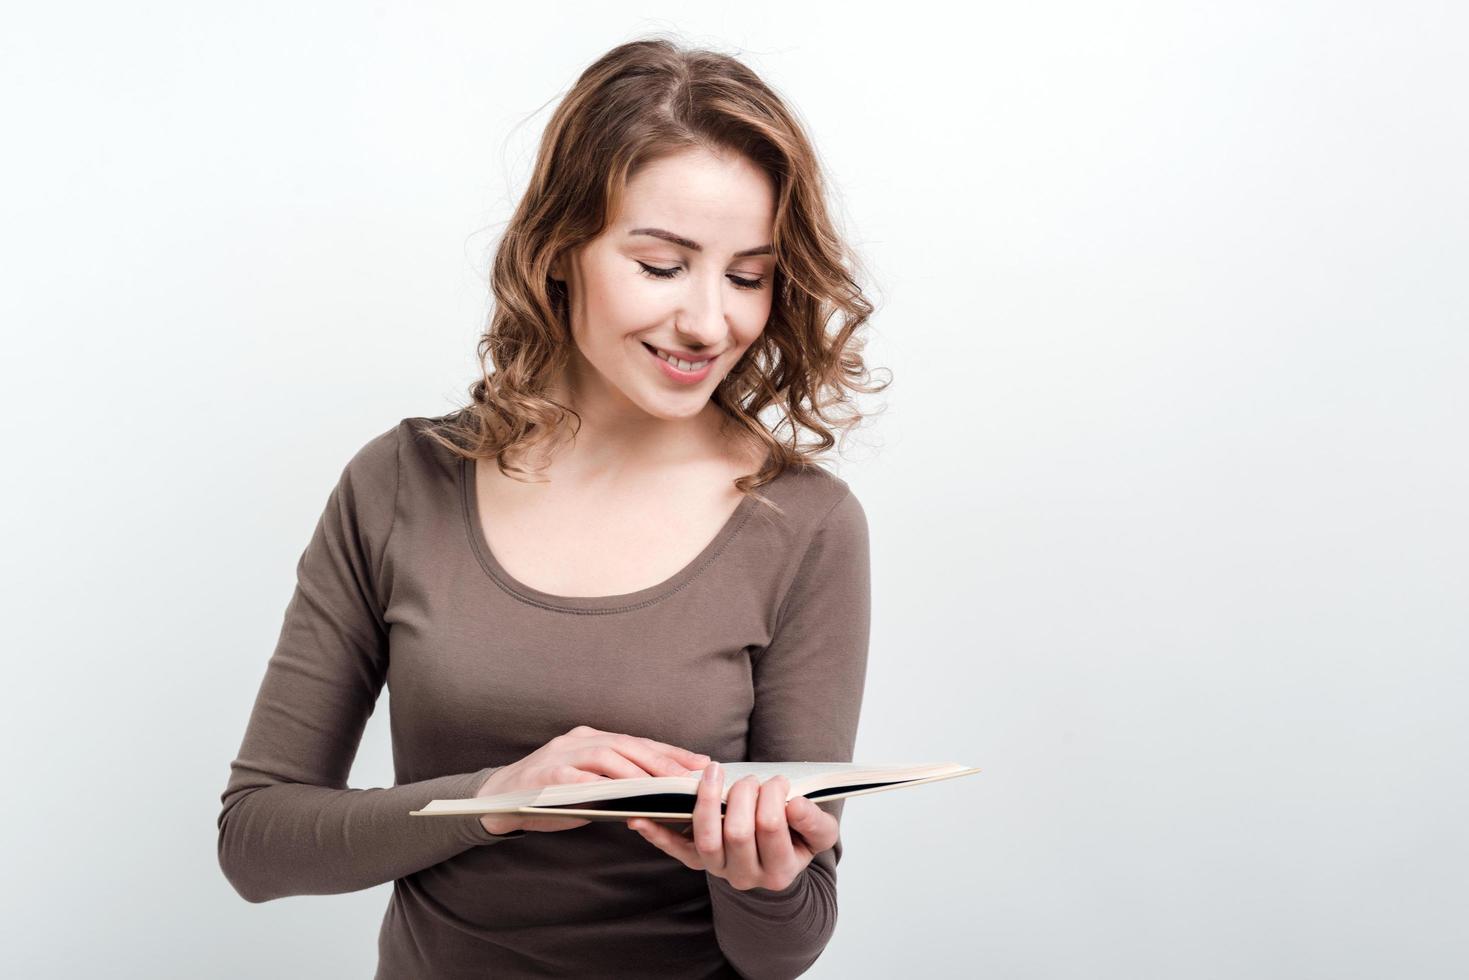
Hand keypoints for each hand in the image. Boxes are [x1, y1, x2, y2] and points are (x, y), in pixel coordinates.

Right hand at [475, 725, 709, 835]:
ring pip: (608, 757)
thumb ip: (614, 782)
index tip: (699, 762)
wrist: (498, 800)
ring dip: (640, 772)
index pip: (638, 742)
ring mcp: (562, 755)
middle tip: (690, 775)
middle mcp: (579, 740)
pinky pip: (580, 777)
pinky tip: (625, 793)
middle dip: (663, 760)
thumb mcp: (585, 782)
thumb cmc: (550, 795)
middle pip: (628, 746)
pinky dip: (604, 784)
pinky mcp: (547, 774)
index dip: (670, 751)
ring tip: (665, 786)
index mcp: (591, 737)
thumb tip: (657, 793)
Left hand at [626, 762, 840, 892]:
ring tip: (714, 774)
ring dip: (706, 801)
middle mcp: (745, 876)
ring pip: (706, 838)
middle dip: (743, 795)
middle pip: (738, 832)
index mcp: (779, 871)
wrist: (776, 864)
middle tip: (752, 779)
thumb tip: (795, 803)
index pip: (771, 827)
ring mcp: (716, 870)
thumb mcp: (818, 834)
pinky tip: (639, 818)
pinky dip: (656, 834)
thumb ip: (814, 821)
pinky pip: (674, 850)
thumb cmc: (797, 840)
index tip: (779, 781)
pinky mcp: (695, 861)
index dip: (774, 796)